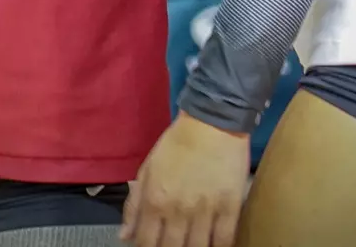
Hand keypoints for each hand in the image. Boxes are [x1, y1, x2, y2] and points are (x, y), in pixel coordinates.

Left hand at [121, 113, 248, 246]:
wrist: (211, 121)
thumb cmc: (177, 144)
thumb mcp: (147, 169)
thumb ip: (134, 205)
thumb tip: (125, 236)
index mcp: (155, 200)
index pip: (146, 241)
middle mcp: (178, 209)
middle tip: (172, 245)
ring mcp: (206, 210)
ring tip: (191, 245)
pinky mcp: (230, 206)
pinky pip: (224, 239)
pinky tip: (213, 245)